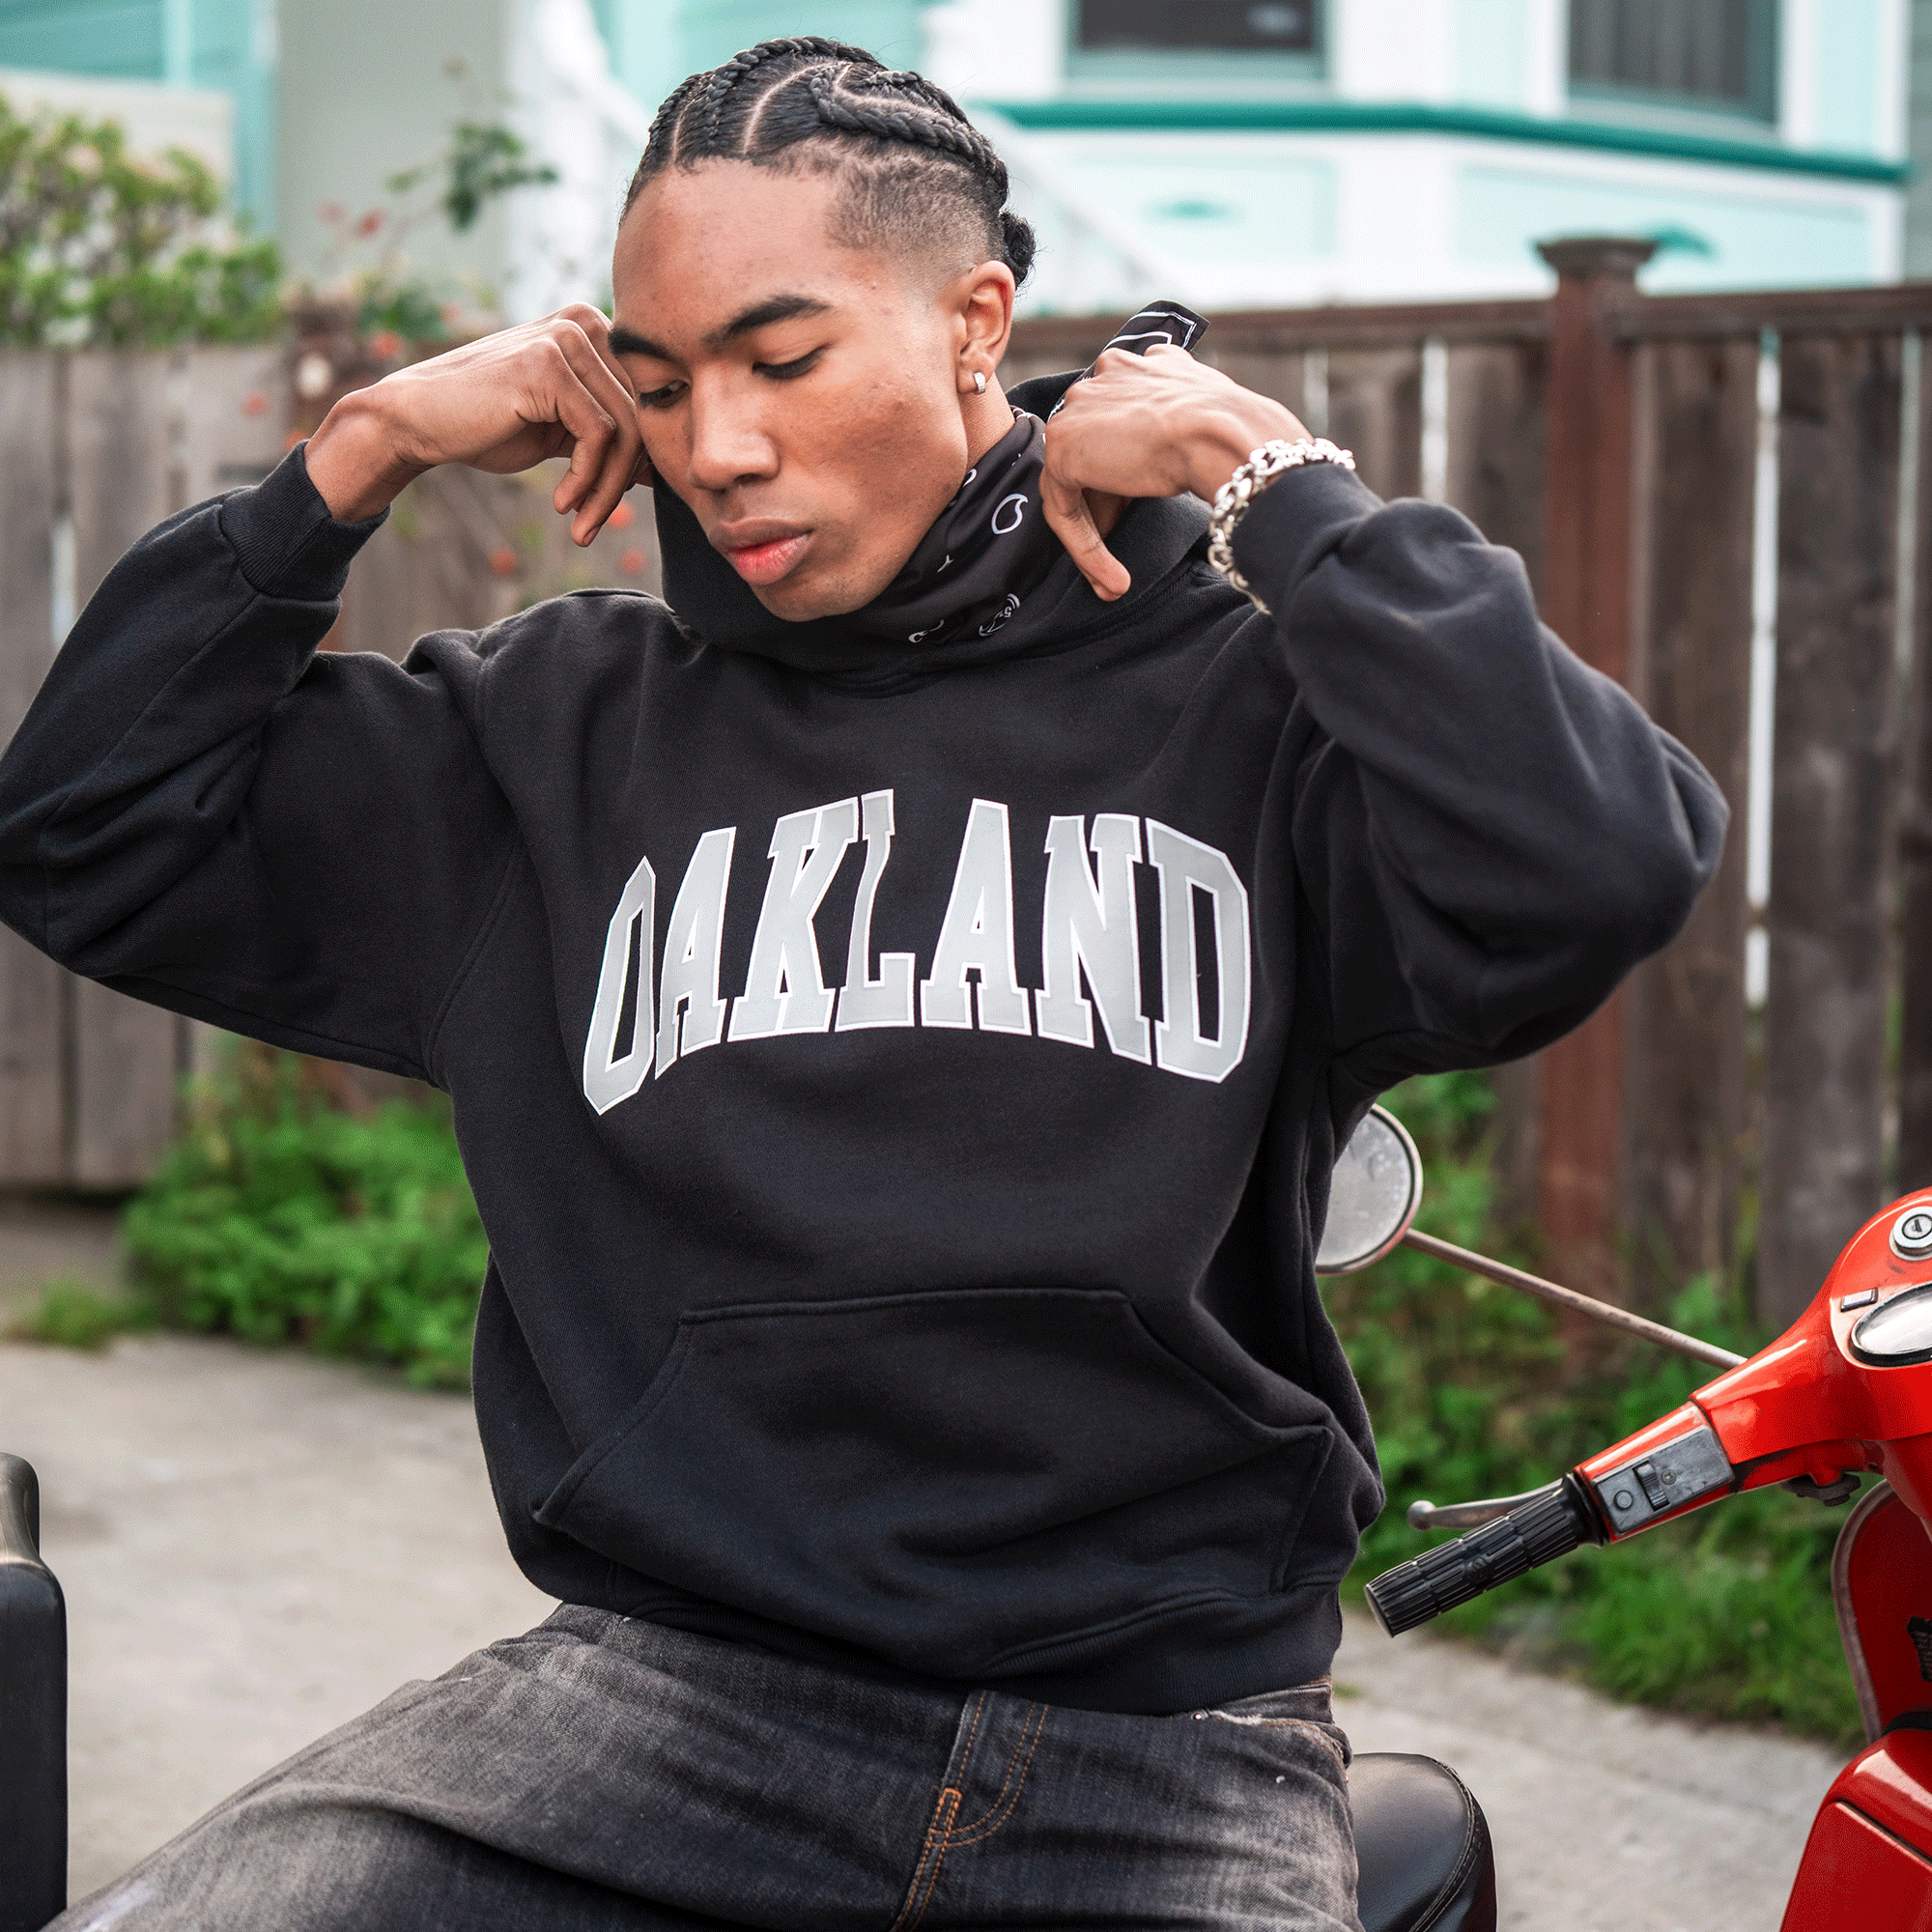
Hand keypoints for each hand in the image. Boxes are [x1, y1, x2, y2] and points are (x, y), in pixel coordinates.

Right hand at [303, 305, 651, 545]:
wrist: (420, 419)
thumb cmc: (491, 425)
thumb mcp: (564, 431)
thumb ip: (610, 435)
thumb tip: (664, 465)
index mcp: (596, 331)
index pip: (648, 401)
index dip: (644, 460)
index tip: (617, 504)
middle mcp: (587, 323)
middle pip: (644, 416)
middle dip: (625, 483)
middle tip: (593, 524)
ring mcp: (568, 338)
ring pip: (628, 430)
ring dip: (607, 491)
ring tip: (580, 522)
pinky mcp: (549, 365)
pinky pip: (600, 436)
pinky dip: (588, 480)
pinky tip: (561, 502)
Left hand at [1039, 344, 1306, 599]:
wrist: (1225, 436)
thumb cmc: (1233, 435)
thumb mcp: (1201, 418)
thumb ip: (1172, 425)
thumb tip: (1164, 456)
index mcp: (1136, 364)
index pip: (1116, 424)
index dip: (1128, 472)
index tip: (1142, 510)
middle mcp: (1101, 376)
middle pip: (1092, 452)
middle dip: (1108, 503)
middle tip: (1128, 543)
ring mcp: (1078, 408)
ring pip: (1073, 482)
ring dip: (1095, 533)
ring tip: (1117, 578)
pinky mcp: (1063, 448)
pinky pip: (1064, 509)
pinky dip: (1086, 549)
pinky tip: (1112, 579)